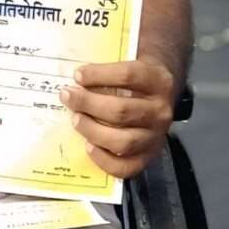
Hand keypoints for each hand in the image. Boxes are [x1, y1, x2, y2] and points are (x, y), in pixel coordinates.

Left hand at [62, 57, 177, 180]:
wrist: (159, 94)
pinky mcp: (148, 157)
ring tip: (75, 119)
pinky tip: (88, 146)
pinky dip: (104, 160)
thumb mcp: (130, 61)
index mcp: (159, 81)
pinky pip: (126, 167)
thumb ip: (108, 63)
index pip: (128, 76)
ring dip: (93, 130)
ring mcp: (156, 137)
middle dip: (88, 104)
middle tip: (68, 96)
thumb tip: (76, 73)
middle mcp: (161, 111)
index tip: (78, 75)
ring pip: (123, 141)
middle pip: (122, 111)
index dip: (99, 75)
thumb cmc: (135, 78)